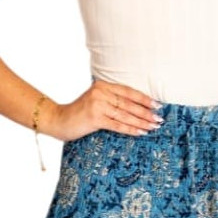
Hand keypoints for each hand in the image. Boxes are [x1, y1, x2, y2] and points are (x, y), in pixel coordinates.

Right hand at [41, 79, 163, 142]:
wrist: (58, 120)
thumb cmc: (79, 113)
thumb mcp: (95, 100)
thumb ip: (110, 100)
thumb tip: (135, 108)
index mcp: (102, 85)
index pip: (128, 92)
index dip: (144, 99)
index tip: (157, 105)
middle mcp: (100, 92)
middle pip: (129, 103)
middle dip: (146, 112)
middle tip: (159, 118)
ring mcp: (97, 105)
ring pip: (125, 114)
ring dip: (141, 121)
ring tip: (153, 126)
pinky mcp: (95, 118)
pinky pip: (117, 124)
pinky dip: (131, 129)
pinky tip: (141, 132)